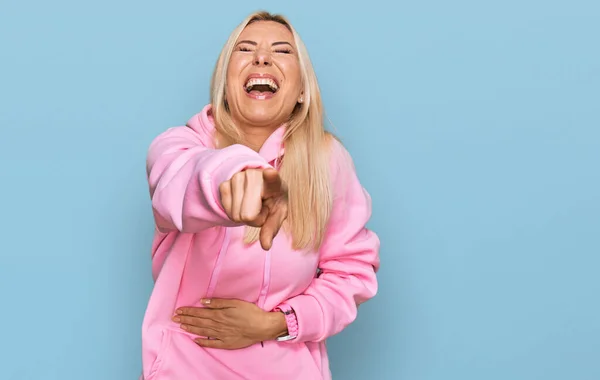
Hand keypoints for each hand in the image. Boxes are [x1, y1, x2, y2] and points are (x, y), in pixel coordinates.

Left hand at [172, 298, 287, 349]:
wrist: (262, 327)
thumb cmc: (250, 312)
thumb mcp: (235, 303)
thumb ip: (218, 302)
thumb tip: (203, 302)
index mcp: (219, 314)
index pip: (200, 313)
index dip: (188, 311)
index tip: (178, 310)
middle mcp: (218, 325)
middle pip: (199, 322)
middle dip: (186, 319)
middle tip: (174, 318)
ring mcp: (221, 335)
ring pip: (203, 332)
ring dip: (191, 328)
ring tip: (181, 326)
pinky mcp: (227, 343)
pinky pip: (212, 343)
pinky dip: (202, 342)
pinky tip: (195, 340)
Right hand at [219, 168, 287, 249]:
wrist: (259, 184)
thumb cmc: (272, 200)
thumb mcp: (278, 213)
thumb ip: (272, 228)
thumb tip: (266, 246)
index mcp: (274, 183)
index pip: (272, 179)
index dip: (271, 177)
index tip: (270, 173)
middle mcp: (254, 176)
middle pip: (248, 216)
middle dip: (254, 219)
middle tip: (260, 208)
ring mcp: (237, 178)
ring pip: (235, 216)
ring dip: (244, 216)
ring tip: (252, 204)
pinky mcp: (224, 184)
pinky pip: (226, 211)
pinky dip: (233, 212)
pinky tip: (242, 202)